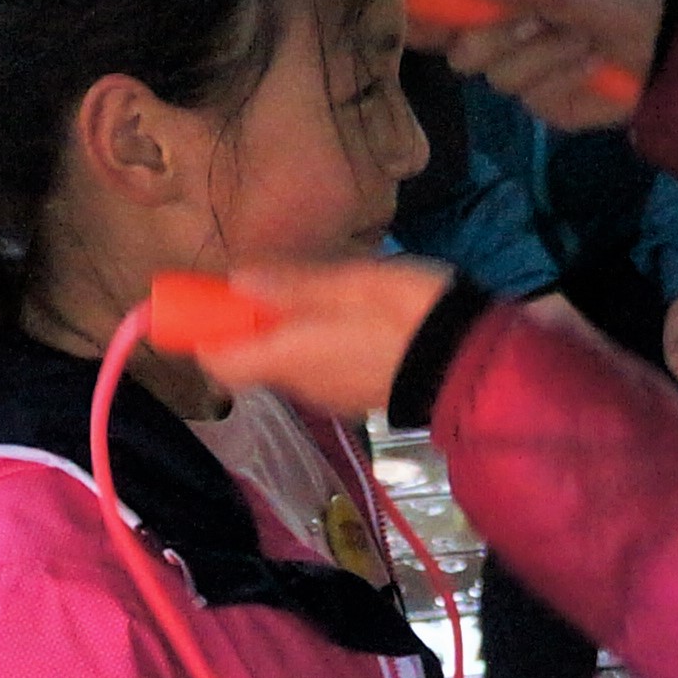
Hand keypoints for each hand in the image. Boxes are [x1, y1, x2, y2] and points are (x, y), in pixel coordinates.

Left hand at [179, 256, 450, 423]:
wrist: (474, 363)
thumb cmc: (411, 314)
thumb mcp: (353, 283)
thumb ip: (294, 286)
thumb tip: (237, 281)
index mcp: (291, 357)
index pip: (219, 363)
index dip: (203, 333)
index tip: (205, 302)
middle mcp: (300, 385)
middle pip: (250, 362)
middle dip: (247, 326)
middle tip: (270, 284)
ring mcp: (328, 396)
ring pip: (284, 364)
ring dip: (284, 333)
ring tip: (316, 292)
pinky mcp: (356, 396)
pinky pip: (316, 369)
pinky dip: (313, 344)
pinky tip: (345, 318)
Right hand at [413, 0, 662, 132]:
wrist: (663, 40)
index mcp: (506, 9)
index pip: (451, 18)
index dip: (427, 19)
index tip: (414, 17)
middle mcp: (507, 46)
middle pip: (463, 56)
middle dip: (499, 36)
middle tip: (535, 20)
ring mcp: (527, 82)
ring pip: (501, 78)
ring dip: (546, 53)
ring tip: (582, 38)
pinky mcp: (549, 111)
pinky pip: (536, 97)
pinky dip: (566, 75)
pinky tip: (591, 64)